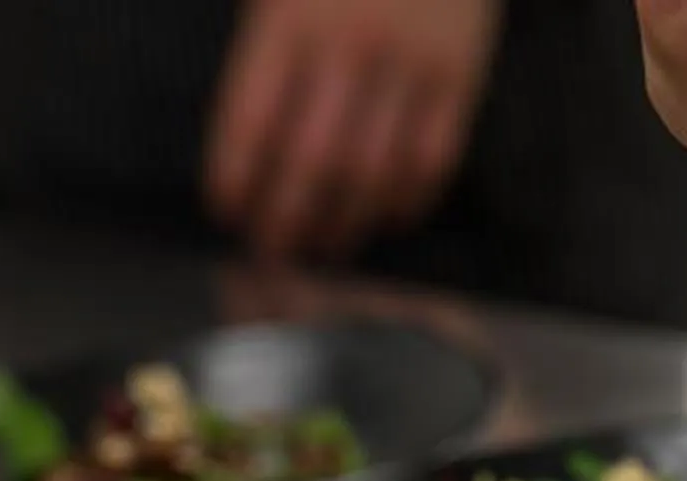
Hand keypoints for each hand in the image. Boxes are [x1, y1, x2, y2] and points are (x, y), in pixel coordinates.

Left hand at [205, 0, 503, 261]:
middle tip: (273, 251)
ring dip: (345, 221)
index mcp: (289, 19)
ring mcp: (409, 66)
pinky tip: (387, 216)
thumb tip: (244, 134)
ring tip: (327, 245)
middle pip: (310, 160)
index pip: (252, 119)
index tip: (227, 212)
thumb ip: (259, 44)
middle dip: (287, 218)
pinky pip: (433, 157)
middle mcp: (348, 49)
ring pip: (372, 170)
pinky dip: (408, 199)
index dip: (236, 177)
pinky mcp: (459, 77)